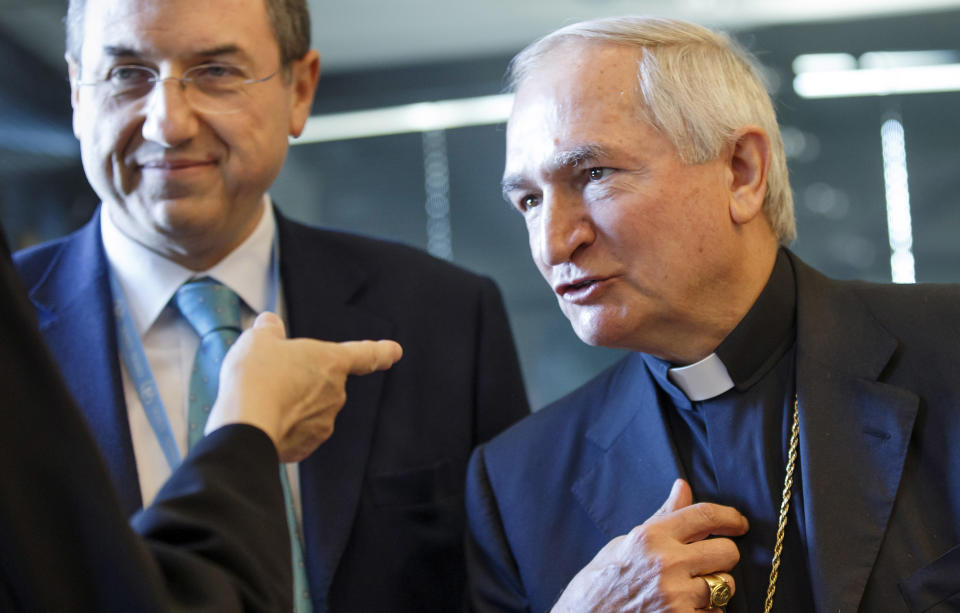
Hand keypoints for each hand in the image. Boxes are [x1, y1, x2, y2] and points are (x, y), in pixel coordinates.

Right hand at [207, 312, 402, 461]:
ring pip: (309, 408)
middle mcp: (335, 393)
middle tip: (271, 377)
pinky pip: (297, 431)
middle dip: (303, 380)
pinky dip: (283, 426)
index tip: (394, 352)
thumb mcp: (258, 341)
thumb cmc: (256, 378)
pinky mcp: (307, 446)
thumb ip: (269, 331)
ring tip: (262, 400)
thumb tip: (270, 324)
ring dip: (291, 404)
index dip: (381, 352)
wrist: (246, 426)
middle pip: (324, 382)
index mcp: (331, 361)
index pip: (365, 354)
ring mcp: (324, 422)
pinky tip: (263, 421)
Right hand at [552, 479, 746, 611]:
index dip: (729, 517)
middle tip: (708, 562)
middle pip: (726, 552)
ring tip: (690, 590)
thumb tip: (683, 487)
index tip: (738, 523)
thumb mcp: (629, 542)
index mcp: (651, 536)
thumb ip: (663, 517)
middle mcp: (666, 563)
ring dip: (714, 588)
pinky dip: (706, 611)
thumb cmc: (603, 580)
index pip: (704, 516)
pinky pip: (716, 612)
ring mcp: (675, 596)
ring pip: (724, 585)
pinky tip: (685, 608)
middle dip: (722, 556)